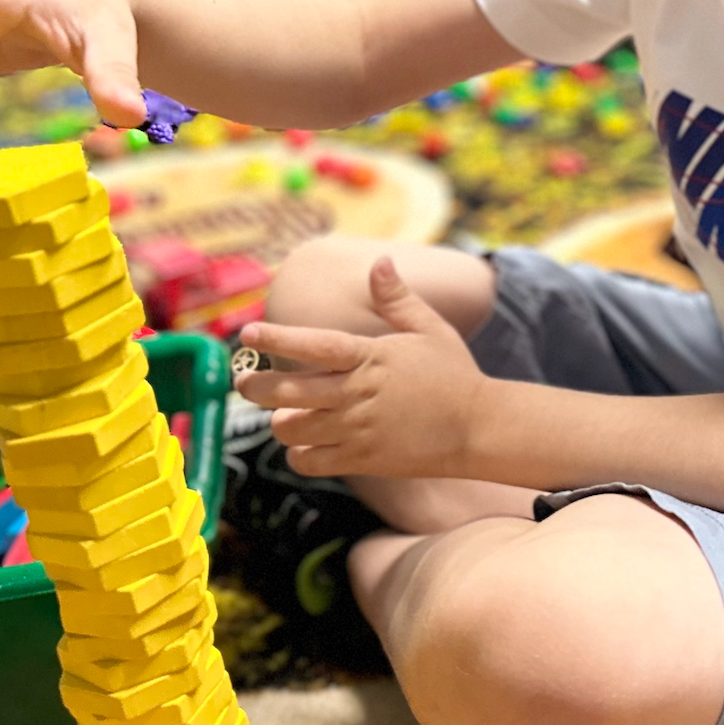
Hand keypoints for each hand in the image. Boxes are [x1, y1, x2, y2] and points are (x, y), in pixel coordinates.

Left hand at [236, 258, 489, 479]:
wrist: (478, 429)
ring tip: (283, 415)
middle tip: (245, 383)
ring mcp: (358, 430)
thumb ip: (397, 299)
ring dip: (280, 423)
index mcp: (370, 357)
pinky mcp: (362, 459)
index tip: (248, 332)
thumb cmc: (454, 375)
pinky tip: (304, 444)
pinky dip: (299, 454)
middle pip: (289, 392)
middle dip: (256, 388)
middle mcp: (358, 394)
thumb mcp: (430, 329)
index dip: (278, 338)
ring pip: (293, 430)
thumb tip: (380, 262)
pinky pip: (310, 462)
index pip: (314, 345)